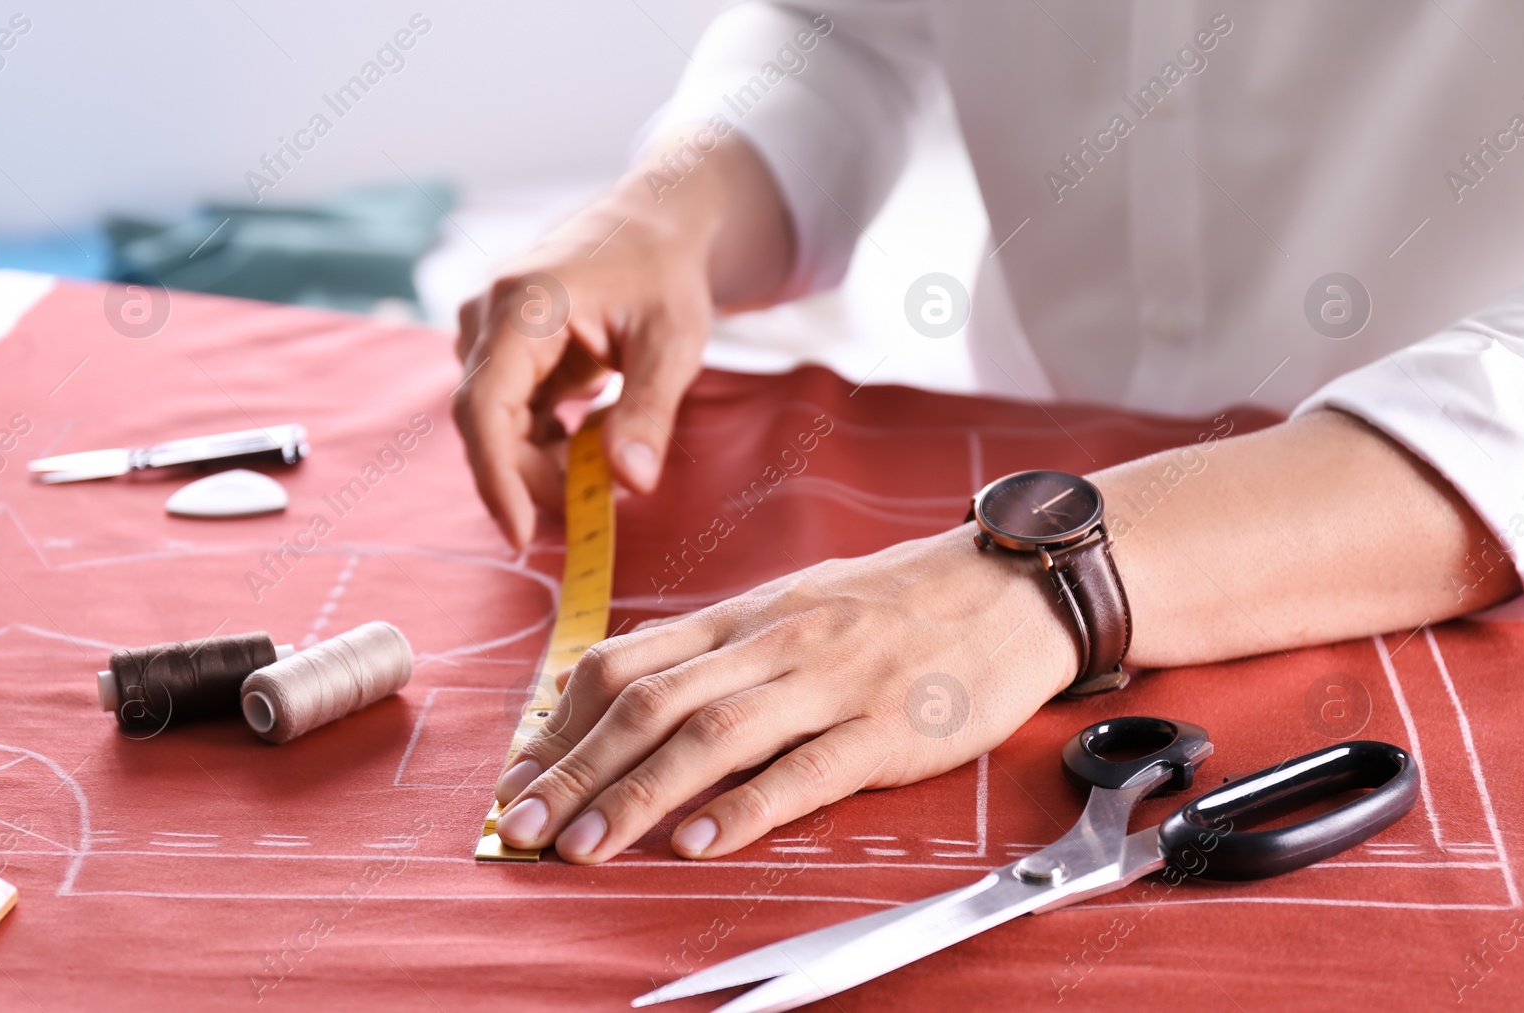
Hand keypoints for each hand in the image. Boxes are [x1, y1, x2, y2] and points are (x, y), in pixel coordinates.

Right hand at [452, 196, 716, 548]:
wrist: (653, 225)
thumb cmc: (664, 274)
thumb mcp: (673, 343)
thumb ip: (648, 412)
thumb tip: (631, 484)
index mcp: (521, 305)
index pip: (485, 407)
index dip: (497, 477)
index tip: (521, 534)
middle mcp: (487, 318)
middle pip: (488, 425)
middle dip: (535, 478)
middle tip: (595, 507)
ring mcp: (487, 334)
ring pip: (498, 425)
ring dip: (544, 460)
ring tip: (603, 463)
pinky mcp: (501, 351)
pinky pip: (510, 415)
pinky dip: (546, 441)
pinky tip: (588, 436)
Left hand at [492, 527, 1077, 863]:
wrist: (1007, 589)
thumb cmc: (894, 605)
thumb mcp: (793, 608)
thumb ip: (715, 652)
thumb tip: (622, 691)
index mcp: (744, 619)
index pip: (625, 664)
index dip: (560, 726)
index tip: (515, 779)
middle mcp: (773, 643)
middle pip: (650, 703)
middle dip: (573, 770)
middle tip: (518, 828)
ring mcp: (831, 682)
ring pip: (713, 734)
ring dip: (636, 795)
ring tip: (582, 849)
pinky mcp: (888, 726)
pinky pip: (805, 769)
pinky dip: (743, 808)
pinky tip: (695, 843)